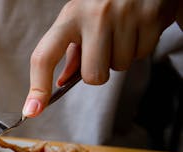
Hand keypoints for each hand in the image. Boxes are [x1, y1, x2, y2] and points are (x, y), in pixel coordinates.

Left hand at [22, 0, 180, 117]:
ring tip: (123, 32)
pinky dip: (141, 47)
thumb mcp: (81, 19)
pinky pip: (142, 54)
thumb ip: (71, 52)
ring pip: (119, 67)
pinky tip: (138, 28)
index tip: (32, 110)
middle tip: (104, 48)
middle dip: (99, 70)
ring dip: (122, 56)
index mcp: (69, 16)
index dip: (37, 87)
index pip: (44, 57)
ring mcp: (123, 15)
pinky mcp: (150, 16)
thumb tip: (60, 84)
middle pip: (92, 76)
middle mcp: (94, 15)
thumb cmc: (105, 2)